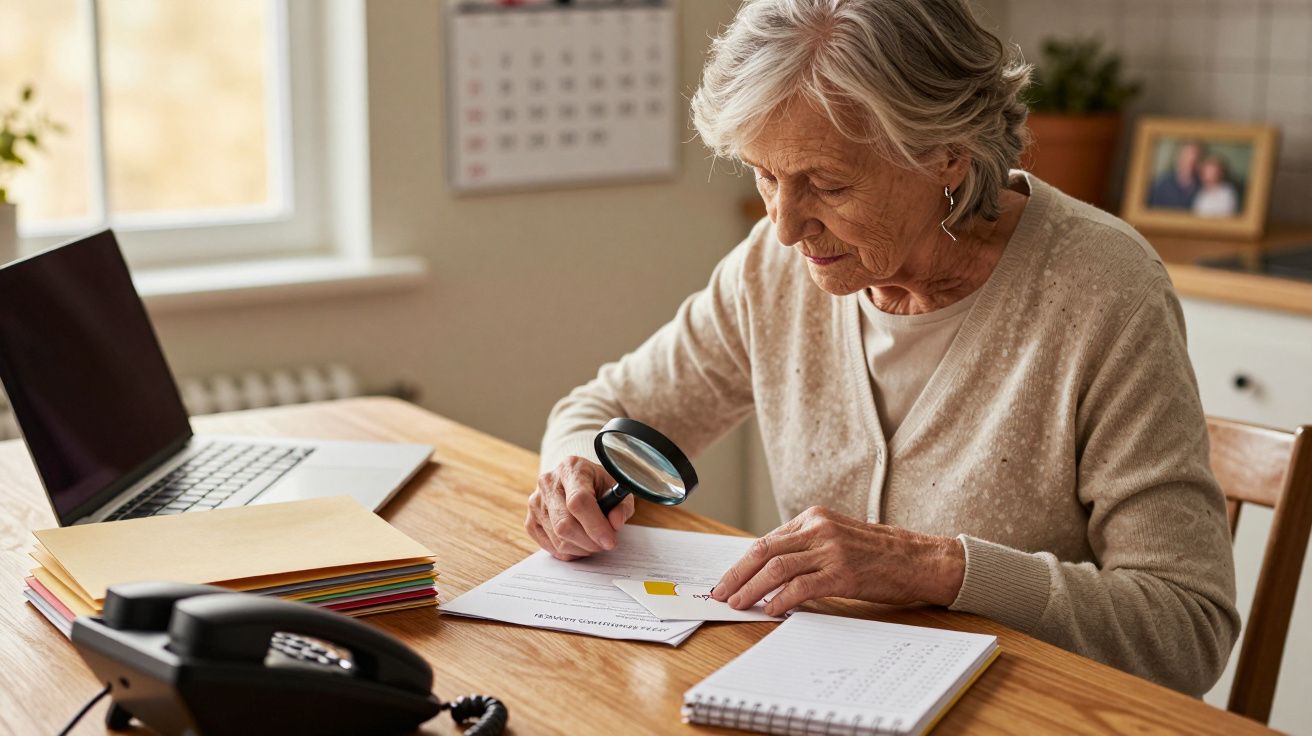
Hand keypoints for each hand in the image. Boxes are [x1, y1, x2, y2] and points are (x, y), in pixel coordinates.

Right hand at [526, 456, 634, 560]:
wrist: (576, 481)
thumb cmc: (598, 484)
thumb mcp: (616, 487)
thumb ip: (621, 505)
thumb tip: (615, 523)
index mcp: (571, 468)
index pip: (578, 500)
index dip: (595, 525)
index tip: (610, 541)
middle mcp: (548, 482)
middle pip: (564, 524)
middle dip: (589, 542)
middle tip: (605, 544)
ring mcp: (535, 502)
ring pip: (558, 539)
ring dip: (581, 548)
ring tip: (594, 541)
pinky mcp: (530, 521)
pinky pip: (549, 546)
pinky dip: (568, 551)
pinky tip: (579, 543)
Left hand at [712, 506, 964, 615]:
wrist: (920, 559)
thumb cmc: (880, 554)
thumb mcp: (839, 537)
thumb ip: (807, 546)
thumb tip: (771, 570)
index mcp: (814, 517)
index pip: (767, 540)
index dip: (743, 563)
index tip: (729, 580)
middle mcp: (818, 528)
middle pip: (764, 551)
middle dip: (737, 574)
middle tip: (721, 593)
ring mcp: (830, 550)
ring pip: (776, 568)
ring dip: (751, 589)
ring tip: (738, 604)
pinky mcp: (842, 573)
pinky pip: (800, 586)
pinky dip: (781, 599)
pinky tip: (770, 610)